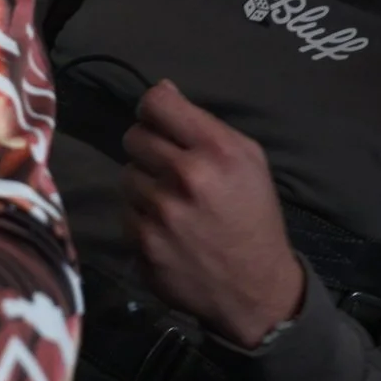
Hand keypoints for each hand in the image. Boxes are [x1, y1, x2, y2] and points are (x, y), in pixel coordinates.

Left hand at [120, 80, 304, 347]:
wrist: (255, 290)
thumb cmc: (253, 216)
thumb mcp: (248, 160)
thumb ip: (204, 124)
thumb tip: (161, 91)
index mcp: (216, 151)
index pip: (156, 103)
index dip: (154, 108)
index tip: (160, 121)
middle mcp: (185, 177)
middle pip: (134, 136)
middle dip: (149, 148)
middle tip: (169, 166)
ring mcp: (160, 213)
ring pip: (126, 174)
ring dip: (144, 184)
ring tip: (171, 202)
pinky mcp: (142, 244)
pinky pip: (125, 212)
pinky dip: (141, 217)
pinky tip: (166, 229)